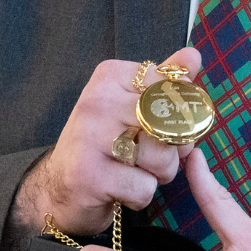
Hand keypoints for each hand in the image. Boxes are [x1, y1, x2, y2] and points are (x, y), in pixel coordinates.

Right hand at [7, 48, 199, 245]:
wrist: (57, 189)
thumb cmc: (104, 144)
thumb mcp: (131, 105)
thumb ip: (163, 82)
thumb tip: (193, 55)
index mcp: (110, 76)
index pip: (171, 88)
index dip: (179, 114)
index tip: (159, 124)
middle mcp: (98, 101)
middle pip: (169, 122)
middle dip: (173, 147)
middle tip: (153, 155)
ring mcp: (90, 138)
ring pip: (161, 157)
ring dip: (159, 174)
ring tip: (136, 171)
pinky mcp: (90, 176)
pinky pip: (144, 188)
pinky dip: (140, 195)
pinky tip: (120, 190)